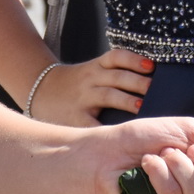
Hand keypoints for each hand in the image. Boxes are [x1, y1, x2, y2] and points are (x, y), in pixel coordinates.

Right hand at [33, 49, 154, 127]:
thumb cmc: (76, 84)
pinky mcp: (76, 116)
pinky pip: (92, 122)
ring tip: (141, 106)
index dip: (133, 60)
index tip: (151, 66)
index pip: (116, 57)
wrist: (40, 90)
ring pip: (107, 95)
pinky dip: (105, 128)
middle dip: (136, 81)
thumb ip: (115, 73)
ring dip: (126, 100)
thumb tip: (151, 81)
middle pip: (116, 76)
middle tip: (153, 88)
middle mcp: (91, 79)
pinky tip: (119, 135)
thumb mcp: (92, 71)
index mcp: (96, 66)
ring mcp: (83, 98)